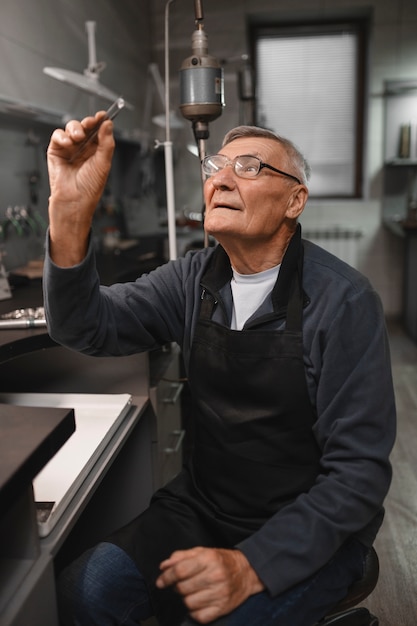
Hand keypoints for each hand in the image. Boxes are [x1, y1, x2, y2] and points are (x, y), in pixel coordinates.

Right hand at [47, 112, 114, 265]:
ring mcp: (70, 149)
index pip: (99, 131)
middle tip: (90, 124)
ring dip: (75, 129)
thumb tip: (108, 124)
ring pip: (71, 128)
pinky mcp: (56, 151)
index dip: (101, 122)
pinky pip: (58, 136)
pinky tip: (68, 143)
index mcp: (97, 151)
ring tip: (77, 138)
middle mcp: (83, 148)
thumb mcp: (103, 163)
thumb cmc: (89, 187)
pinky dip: (62, 136)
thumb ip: (106, 143)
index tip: (103, 115)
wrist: (74, 201)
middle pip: (85, 127)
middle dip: (87, 123)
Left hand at [155, 547, 264, 623]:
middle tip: (182, 584)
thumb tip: (164, 566)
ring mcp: (220, 594)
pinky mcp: (223, 608)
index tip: (160, 581)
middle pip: (182, 588)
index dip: (166, 577)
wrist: (247, 572)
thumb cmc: (221, 561)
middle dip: (177, 587)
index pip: (179, 571)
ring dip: (186, 598)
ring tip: (193, 591)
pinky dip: (195, 611)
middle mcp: (215, 576)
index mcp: (209, 559)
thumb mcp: (202, 551)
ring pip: (189, 603)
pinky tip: (199, 602)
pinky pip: (199, 616)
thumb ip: (181, 556)